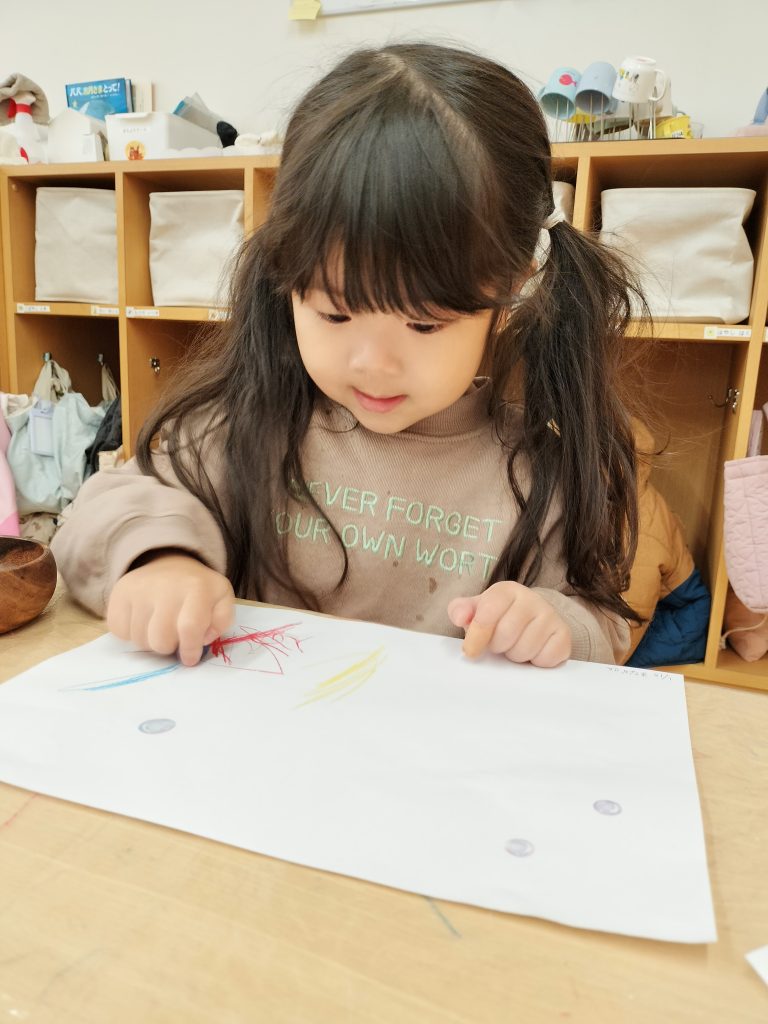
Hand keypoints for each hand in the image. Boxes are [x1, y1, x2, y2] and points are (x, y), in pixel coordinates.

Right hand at [107, 553, 234, 665]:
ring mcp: (138, 589)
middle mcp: (165, 586)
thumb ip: (221, 621)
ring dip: (151, 642)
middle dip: (169, 647)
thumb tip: (204, 639)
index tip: (190, 658)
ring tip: (160, 627)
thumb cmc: (198, 590)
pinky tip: (143, 621)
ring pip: (139, 639)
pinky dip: (131, 634)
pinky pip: (120, 631)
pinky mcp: (119, 594)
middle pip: (160, 639)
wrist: (170, 565)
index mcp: (196, 587)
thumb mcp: (222, 599)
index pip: (189, 628)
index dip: (190, 649)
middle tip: (175, 637)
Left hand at [447, 581, 570, 667]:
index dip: (477, 636)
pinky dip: (535, 662)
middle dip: (497, 646)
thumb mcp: (477, 609)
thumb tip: (459, 617)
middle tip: (500, 642)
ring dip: (515, 655)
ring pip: (524, 650)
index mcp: (507, 590)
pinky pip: (544, 659)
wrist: (534, 619)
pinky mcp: (564, 636)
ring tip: (516, 645)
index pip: (488, 612)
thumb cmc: (500, 617)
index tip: (471, 650)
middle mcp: (532, 599)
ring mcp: (551, 616)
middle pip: (505, 636)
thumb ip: (460, 610)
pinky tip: (533, 650)